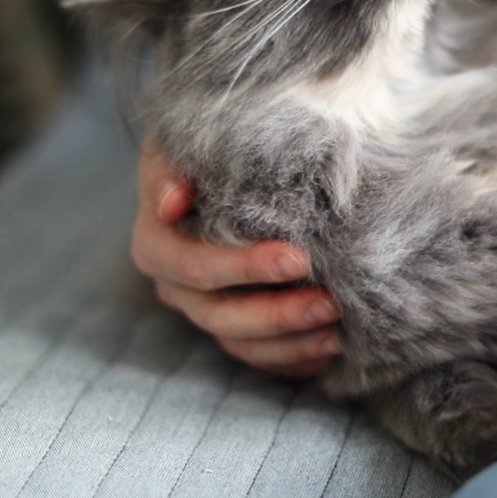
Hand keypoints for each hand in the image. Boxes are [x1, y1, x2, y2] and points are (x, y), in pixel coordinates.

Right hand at [132, 140, 342, 377]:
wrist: (234, 164)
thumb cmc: (218, 145)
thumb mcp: (193, 138)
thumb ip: (179, 162)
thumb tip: (171, 202)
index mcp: (158, 240)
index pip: (192, 266)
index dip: (242, 268)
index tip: (298, 257)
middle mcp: (176, 284)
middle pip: (218, 315)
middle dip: (277, 313)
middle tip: (330, 302)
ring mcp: (205, 310)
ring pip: (240, 344)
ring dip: (290, 343)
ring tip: (338, 330)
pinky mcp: (236, 328)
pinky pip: (260, 358)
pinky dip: (295, 359)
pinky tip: (333, 348)